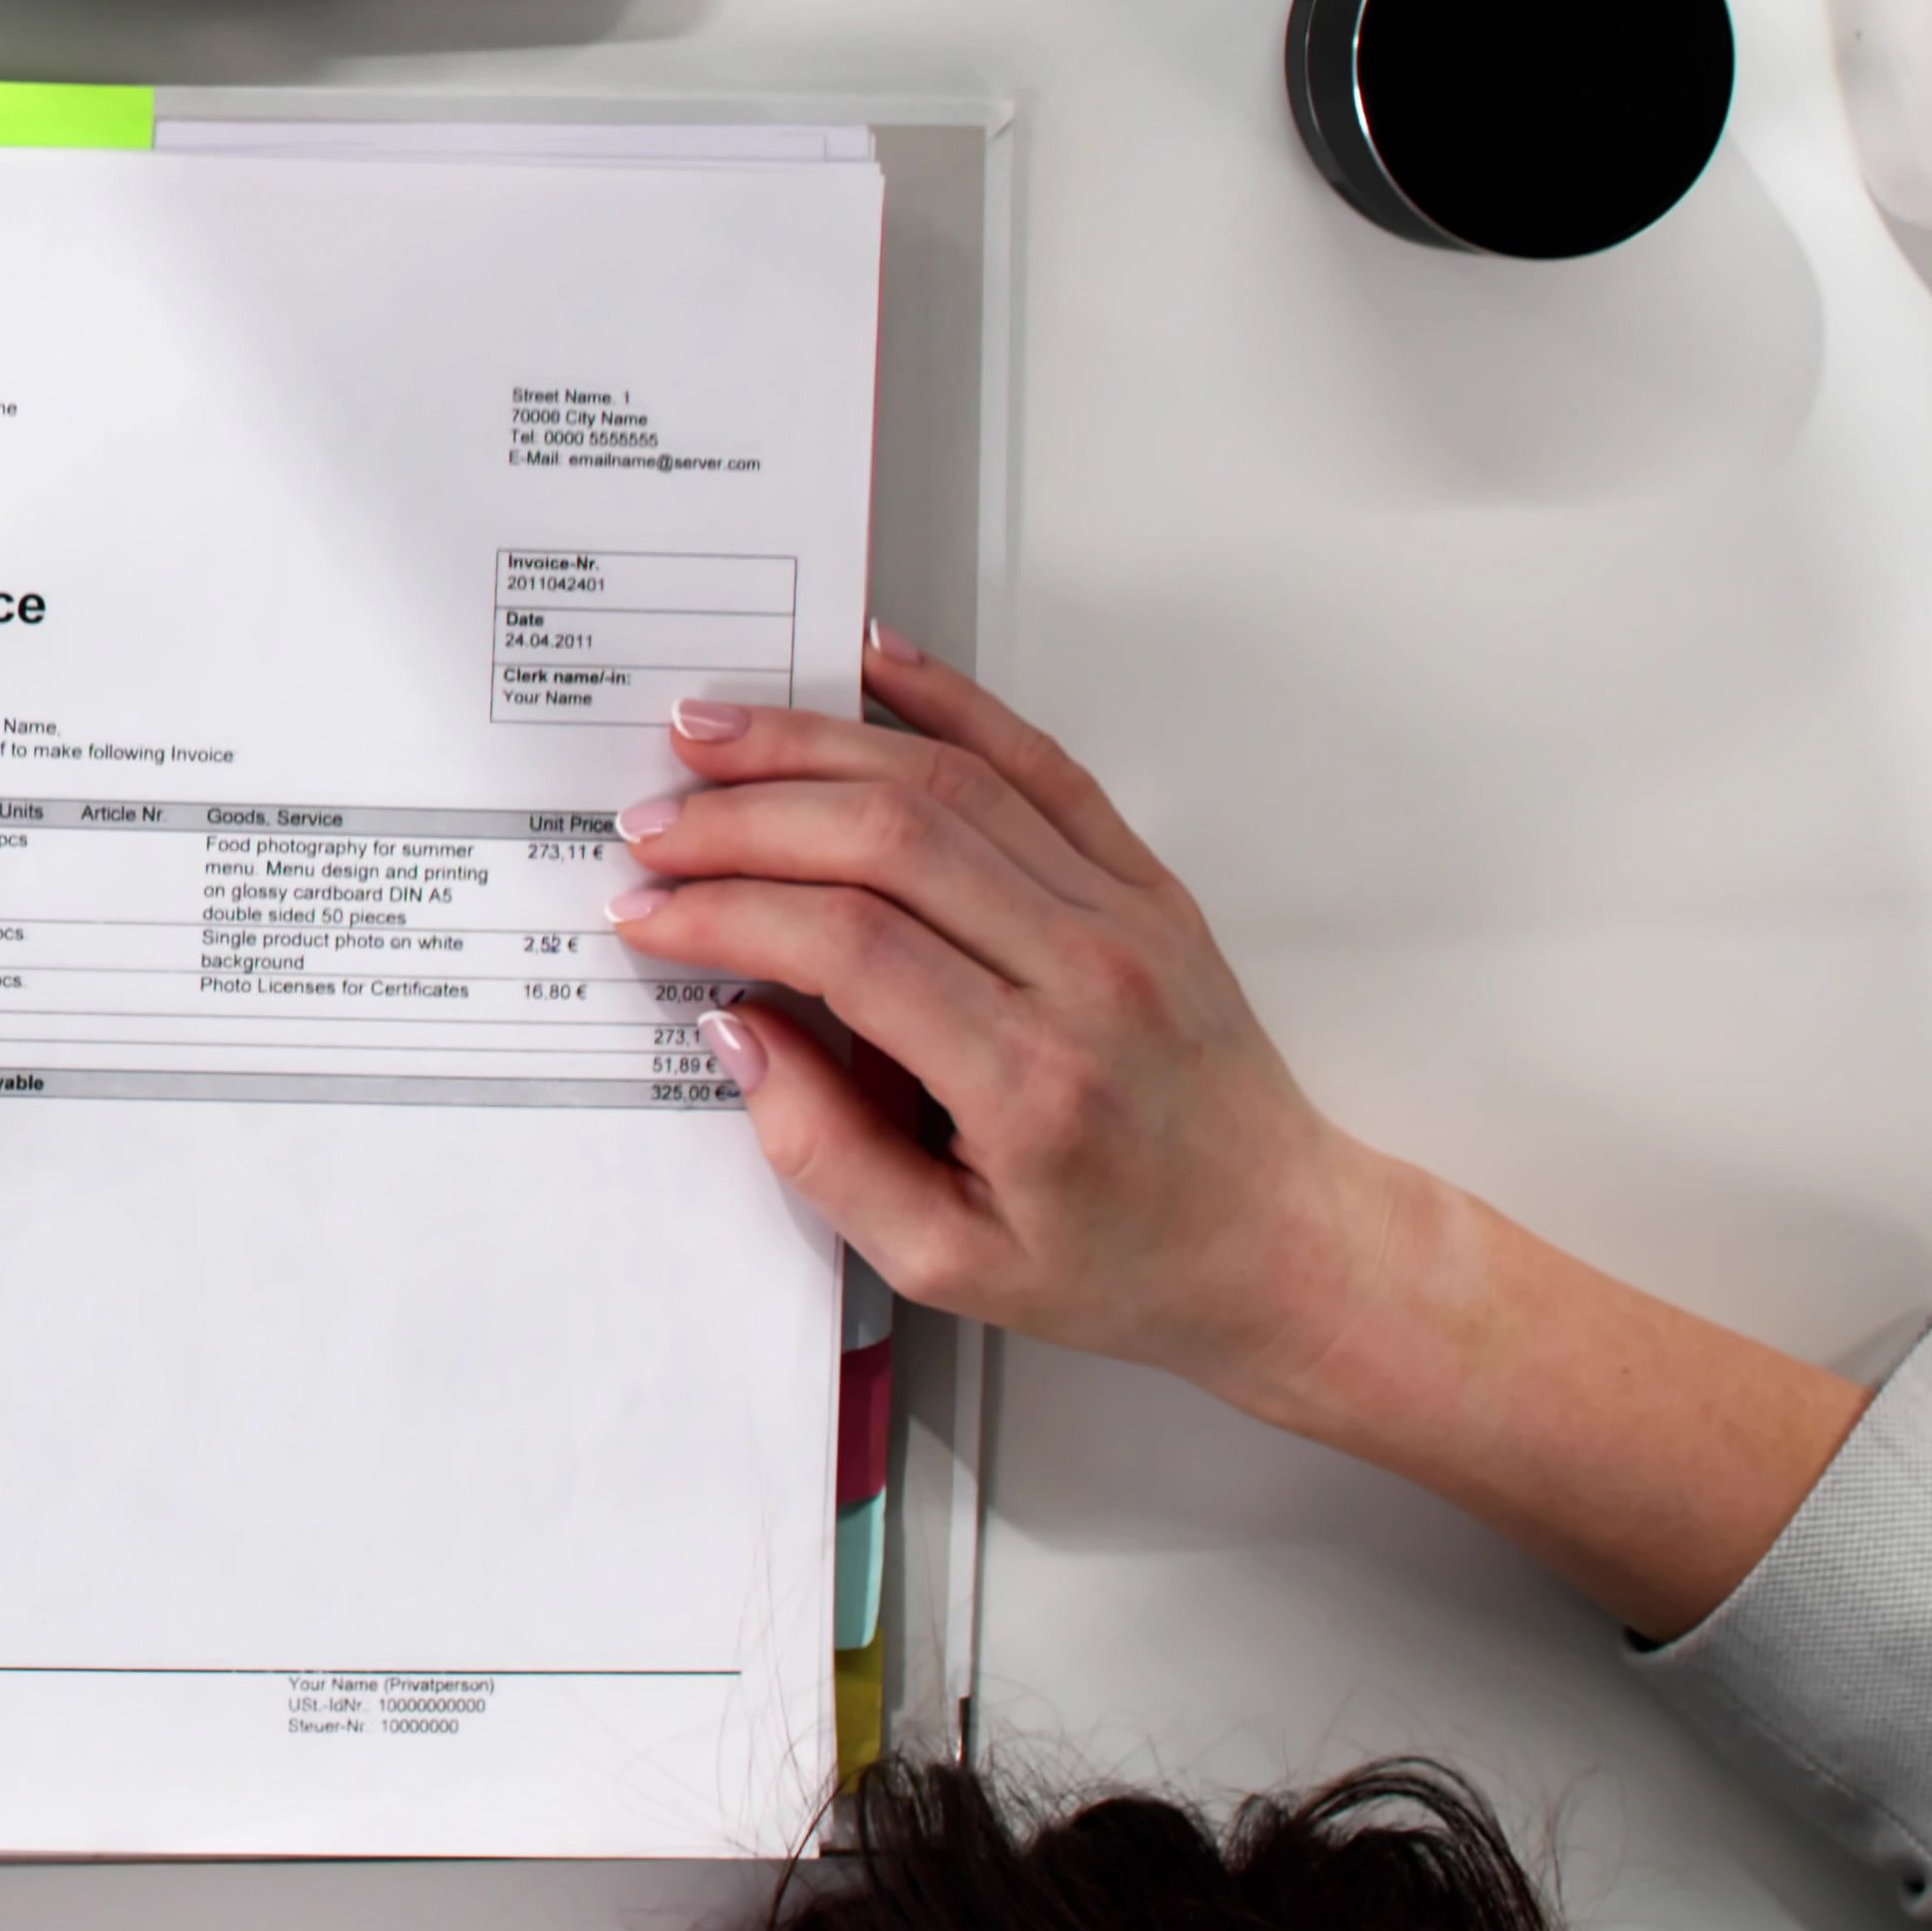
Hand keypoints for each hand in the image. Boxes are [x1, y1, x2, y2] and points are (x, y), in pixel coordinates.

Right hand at [627, 631, 1878, 1638]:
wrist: (1283, 1241)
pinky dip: (948, 699)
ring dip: (815, 743)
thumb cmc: (1125, 1265)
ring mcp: (1126, 912)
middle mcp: (1085, 975)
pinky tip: (873, 664)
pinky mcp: (1146, 878)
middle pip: (889, 840)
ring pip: (952, 780)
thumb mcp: (951, 1266)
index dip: (728, 914)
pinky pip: (1039, 761)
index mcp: (1032, 1083)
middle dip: (747, 817)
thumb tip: (735, 1031)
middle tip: (654, 820)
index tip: (648, 912)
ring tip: (713, 729)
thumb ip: (826, 1154)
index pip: (851, 948)